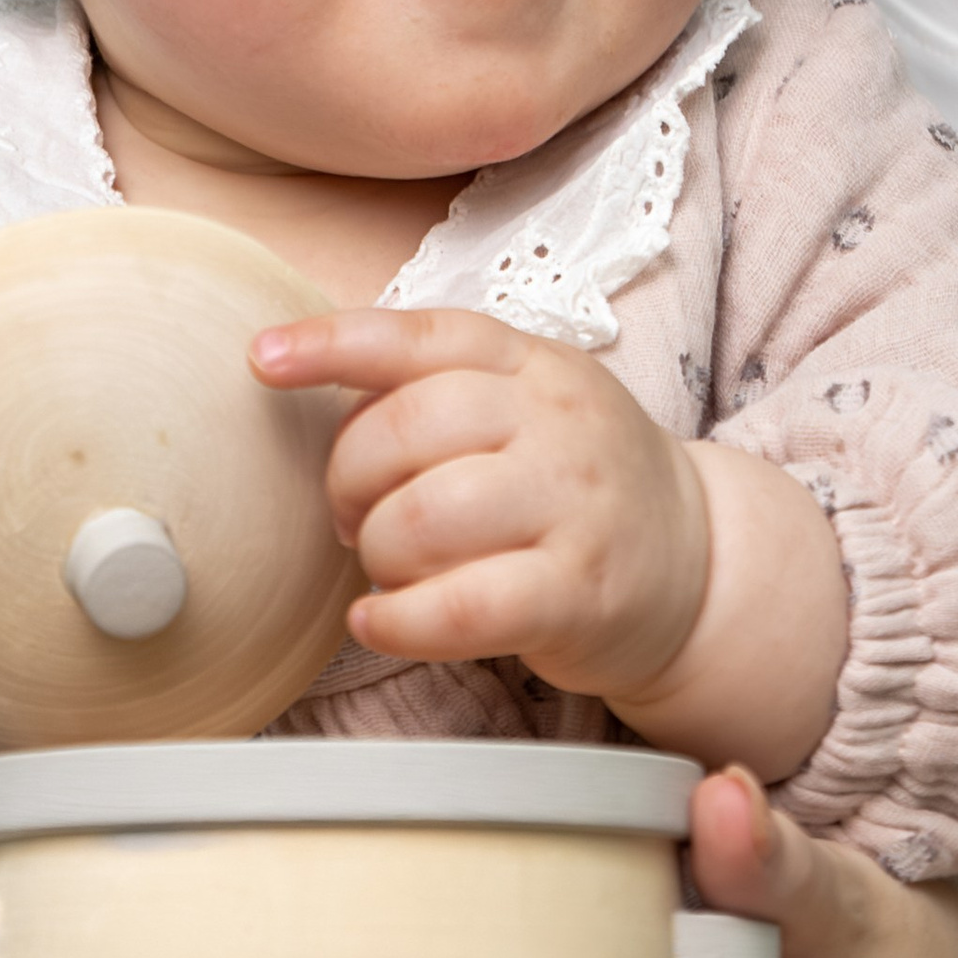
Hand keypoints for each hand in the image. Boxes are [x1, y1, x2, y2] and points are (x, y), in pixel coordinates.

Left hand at [255, 307, 708, 703]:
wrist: (695, 562)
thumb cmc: (575, 484)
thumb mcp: (526, 406)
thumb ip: (438, 391)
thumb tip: (311, 390)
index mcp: (532, 362)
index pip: (420, 337)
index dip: (332, 344)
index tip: (262, 360)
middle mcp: (557, 421)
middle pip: (403, 432)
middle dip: (348, 482)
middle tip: (352, 517)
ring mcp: (573, 505)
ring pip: (419, 519)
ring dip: (375, 554)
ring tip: (390, 569)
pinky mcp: (578, 593)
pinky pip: (456, 607)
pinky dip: (395, 620)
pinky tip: (380, 620)